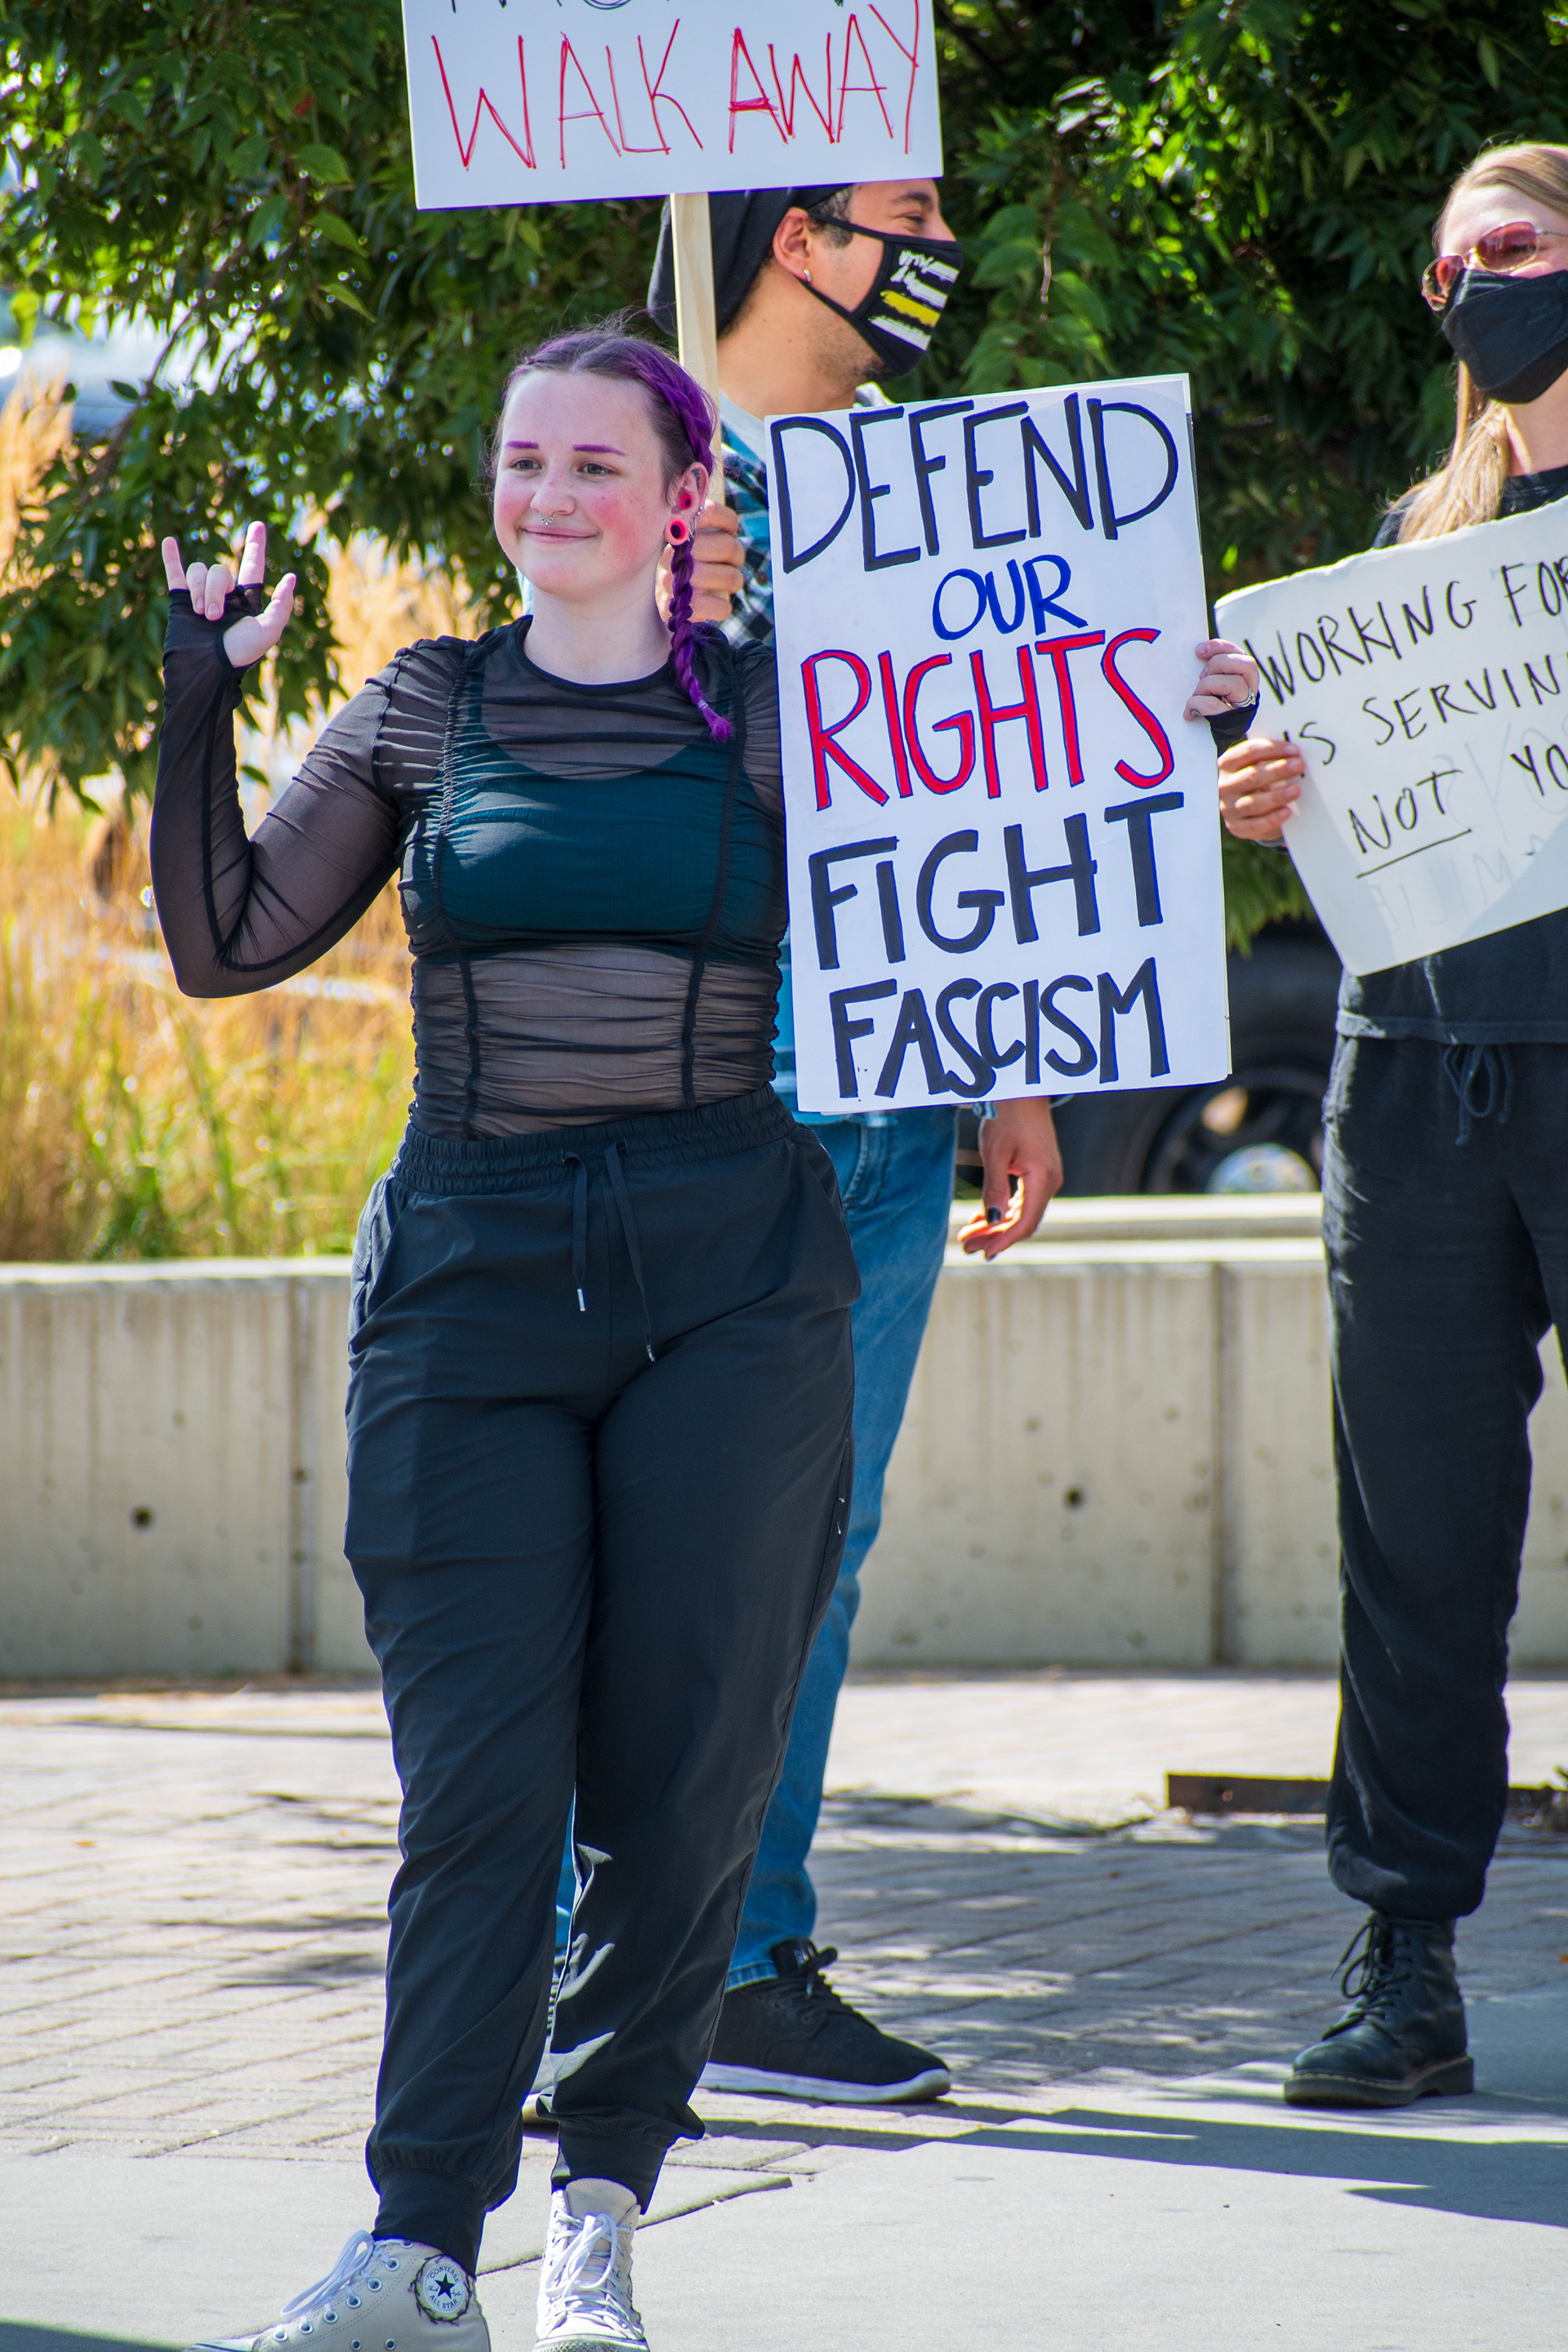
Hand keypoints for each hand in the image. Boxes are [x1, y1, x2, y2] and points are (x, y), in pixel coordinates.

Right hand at [161, 520, 295, 669]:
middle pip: (219, 571)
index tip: (258, 526)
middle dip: (214, 591)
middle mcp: (224, 595)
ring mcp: (201, 595)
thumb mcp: (268, 631)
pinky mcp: (180, 600)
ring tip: (199, 614)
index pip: (252, 566)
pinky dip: (172, 558)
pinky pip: (176, 573)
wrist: (206, 666)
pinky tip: (170, 541)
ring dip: (199, 590)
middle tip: (212, 617)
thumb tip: (290, 577)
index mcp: (245, 600)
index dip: (255, 546)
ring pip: (199, 571)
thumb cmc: (240, 654)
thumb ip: (281, 606)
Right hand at [656, 500, 744, 626]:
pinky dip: (724, 608)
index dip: (729, 521)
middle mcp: (674, 554)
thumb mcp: (693, 543)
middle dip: (738, 556)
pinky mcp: (680, 609)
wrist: (667, 606)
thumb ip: (706, 529)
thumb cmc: (688, 568)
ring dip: (735, 582)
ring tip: (728, 584)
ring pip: (730, 577)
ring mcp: (675, 582)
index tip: (732, 531)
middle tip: (734, 562)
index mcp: (677, 533)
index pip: (710, 511)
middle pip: (728, 546)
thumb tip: (732, 530)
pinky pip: (721, 606)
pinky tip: (715, 605)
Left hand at [957, 1096, 1062, 1259]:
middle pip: (1023, 1221)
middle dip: (994, 1236)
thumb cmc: (1007, 1117)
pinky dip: (1002, 1211)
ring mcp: (1047, 1178)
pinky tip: (981, 1218)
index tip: (983, 1253)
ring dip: (996, 1225)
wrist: (1022, 1092)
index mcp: (1043, 1178)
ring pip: (1022, 1213)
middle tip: (965, 1246)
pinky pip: (1023, 1201)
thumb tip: (994, 1220)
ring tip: (968, 1235)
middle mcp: (1051, 1182)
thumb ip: (995, 1188)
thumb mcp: (995, 1153)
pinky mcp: (1040, 1173)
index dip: (1004, 1240)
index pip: (1025, 1222)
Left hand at [1185, 637, 1258, 721]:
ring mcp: (1244, 707)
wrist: (1206, 744)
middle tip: (1201, 677)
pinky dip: (1197, 705)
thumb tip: (1198, 651)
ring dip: (1206, 686)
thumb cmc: (1206, 708)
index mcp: (1245, 676)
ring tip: (1196, 695)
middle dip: (1217, 666)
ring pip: (1232, 684)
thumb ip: (1211, 669)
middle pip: (1245, 664)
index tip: (1198, 651)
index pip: (1240, 653)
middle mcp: (1250, 690)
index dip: (1220, 647)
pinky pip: (1215, 706)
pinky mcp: (1233, 723)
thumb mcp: (1210, 684)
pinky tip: (1189, 713)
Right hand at [1217, 733, 1304, 840]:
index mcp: (1228, 764)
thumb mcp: (1260, 767)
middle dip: (1277, 770)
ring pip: (1253, 803)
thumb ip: (1272, 759)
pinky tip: (1286, 812)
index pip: (1249, 752)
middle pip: (1251, 776)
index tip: (1294, 750)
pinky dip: (1272, 819)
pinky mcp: (1237, 827)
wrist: (1251, 813)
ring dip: (1276, 796)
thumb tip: (1295, 756)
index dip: (1272, 749)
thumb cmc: (1259, 783)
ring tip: (1296, 790)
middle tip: (1298, 766)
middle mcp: (1225, 785)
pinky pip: (1255, 825)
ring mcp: (1228, 808)